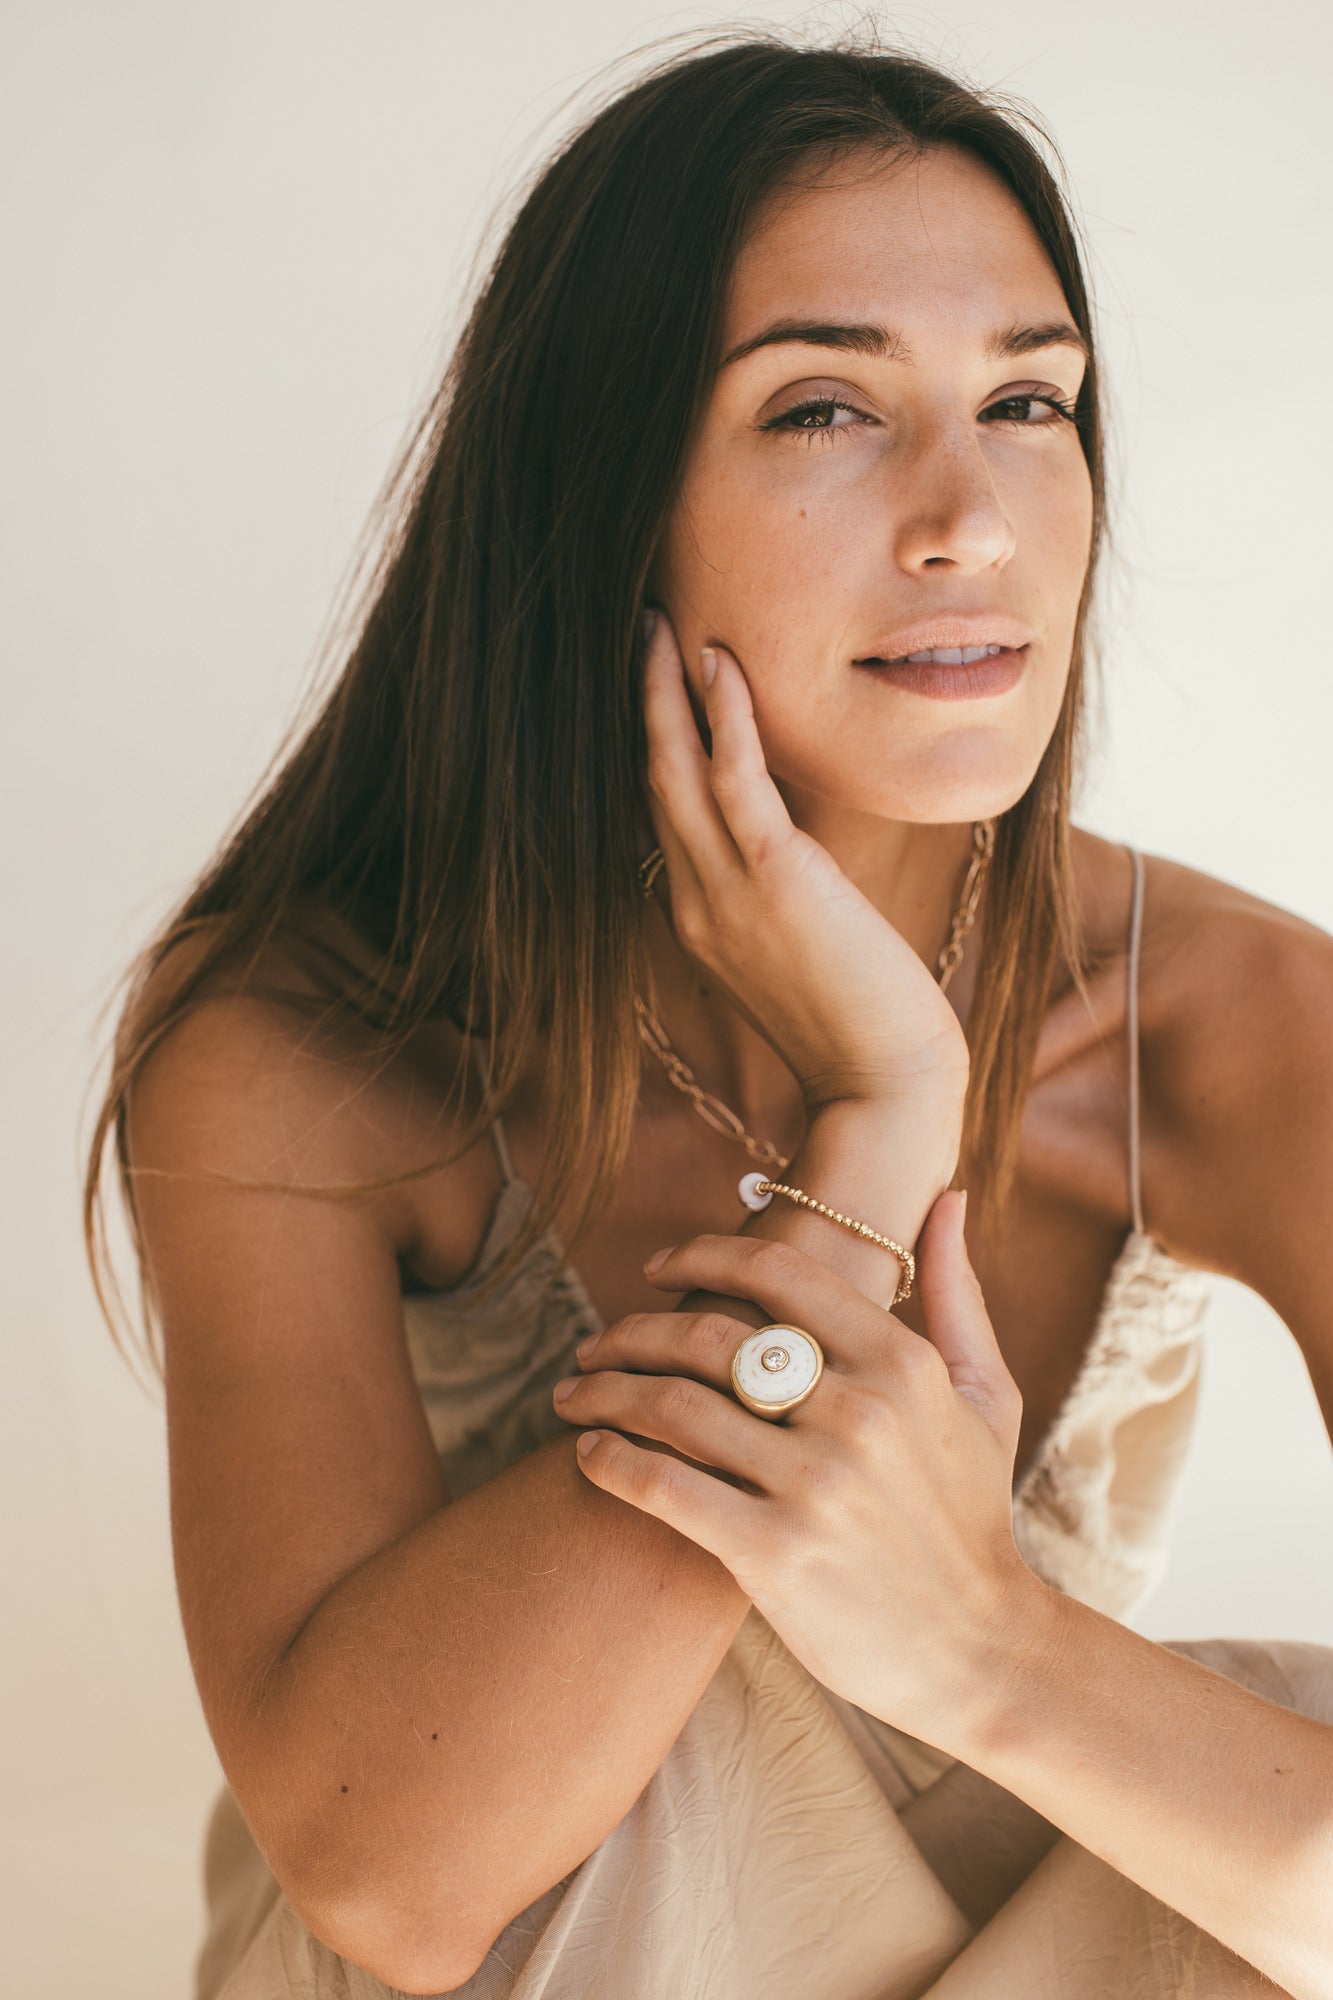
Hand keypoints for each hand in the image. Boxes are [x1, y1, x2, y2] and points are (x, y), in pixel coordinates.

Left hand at [551, 1190, 1041, 1751]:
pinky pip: (665, 1487)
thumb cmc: (973, 1519)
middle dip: (632, 1330)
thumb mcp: (986, 1397)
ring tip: (569, 1393)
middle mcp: (857, 1411)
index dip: (700, 1256)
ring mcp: (814, 1483)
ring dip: (604, 1390)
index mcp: (901, 1362)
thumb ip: (957, 1293)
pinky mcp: (774, 1553)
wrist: (984, 1653)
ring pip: (674, 1407)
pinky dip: (611, 1461)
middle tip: (592, 1342)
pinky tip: (586, 1453)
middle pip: (708, 1336)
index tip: (654, 1267)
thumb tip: (948, 1199)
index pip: (776, 1274)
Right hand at [640, 609, 969, 1110]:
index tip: (656, 685)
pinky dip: (722, 716)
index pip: (666, 816)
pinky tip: (718, 662)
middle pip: (651, 782)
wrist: (886, 1089)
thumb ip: (787, 901)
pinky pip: (733, 779)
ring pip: (676, 770)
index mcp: (701, 921)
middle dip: (641, 702)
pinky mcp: (772, 879)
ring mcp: (723, 893)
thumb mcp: (808, 954)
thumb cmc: (866, 1029)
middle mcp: (695, 902)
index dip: (655, 746)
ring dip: (663, 690)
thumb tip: (804, 854)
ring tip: (658, 623)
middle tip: (636, 630)